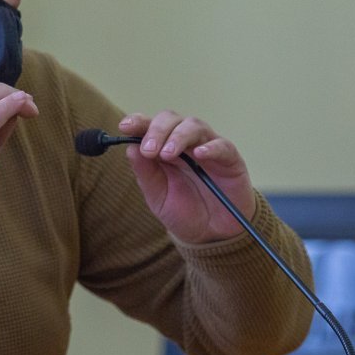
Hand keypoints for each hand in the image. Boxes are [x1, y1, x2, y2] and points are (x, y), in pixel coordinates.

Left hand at [120, 111, 254, 243]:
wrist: (212, 235)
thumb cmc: (184, 212)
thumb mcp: (158, 196)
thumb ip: (145, 172)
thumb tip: (130, 147)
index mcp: (163, 148)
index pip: (150, 126)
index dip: (138, 122)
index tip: (125, 127)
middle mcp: (185, 143)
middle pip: (171, 119)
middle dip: (157, 130)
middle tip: (149, 150)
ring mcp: (208, 148)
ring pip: (194, 126)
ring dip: (178, 136)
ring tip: (168, 154)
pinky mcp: (230, 159)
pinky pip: (222, 146)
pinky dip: (210, 147)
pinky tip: (199, 154)